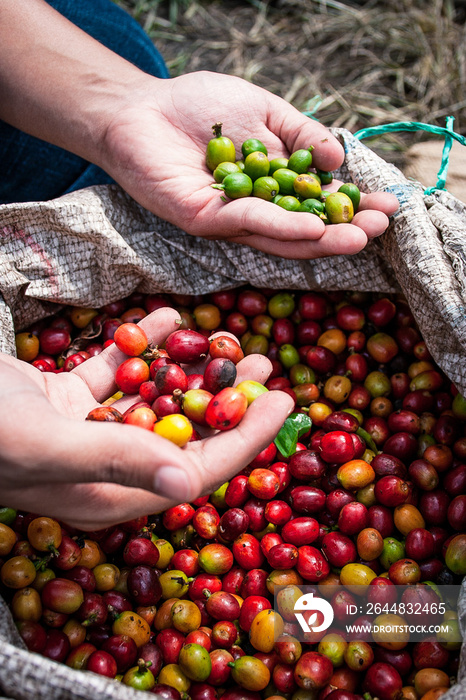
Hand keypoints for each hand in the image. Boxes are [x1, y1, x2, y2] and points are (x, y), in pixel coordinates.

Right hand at [0, 308, 292, 529]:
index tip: (285, 402)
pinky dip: (140, 347)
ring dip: (191, 369)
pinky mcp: (66, 401)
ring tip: (230, 337)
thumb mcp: (46, 444)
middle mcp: (104, 467)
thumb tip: (189, 483)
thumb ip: (115, 460)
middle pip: (185, 433)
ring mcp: (85, 433)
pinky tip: (163, 319)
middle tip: (263, 362)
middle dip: (228, 399)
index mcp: (108, 494)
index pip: (197, 470)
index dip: (246, 437)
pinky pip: (115, 373)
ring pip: (155, 400)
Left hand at [100, 70, 398, 257]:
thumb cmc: (198, 106)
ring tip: (359, 238)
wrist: (140, 108)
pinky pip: (250, 222)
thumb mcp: (263, 111)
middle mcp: (254, 209)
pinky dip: (283, 226)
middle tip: (378, 230)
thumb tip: (337, 160)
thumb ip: (300, 134)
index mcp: (271, 185)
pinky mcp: (206, 219)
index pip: (317, 203)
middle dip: (343, 230)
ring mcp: (230, 219)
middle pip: (304, 228)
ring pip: (282, 235)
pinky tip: (314, 227)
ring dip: (322, 239)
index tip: (386, 206)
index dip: (351, 206)